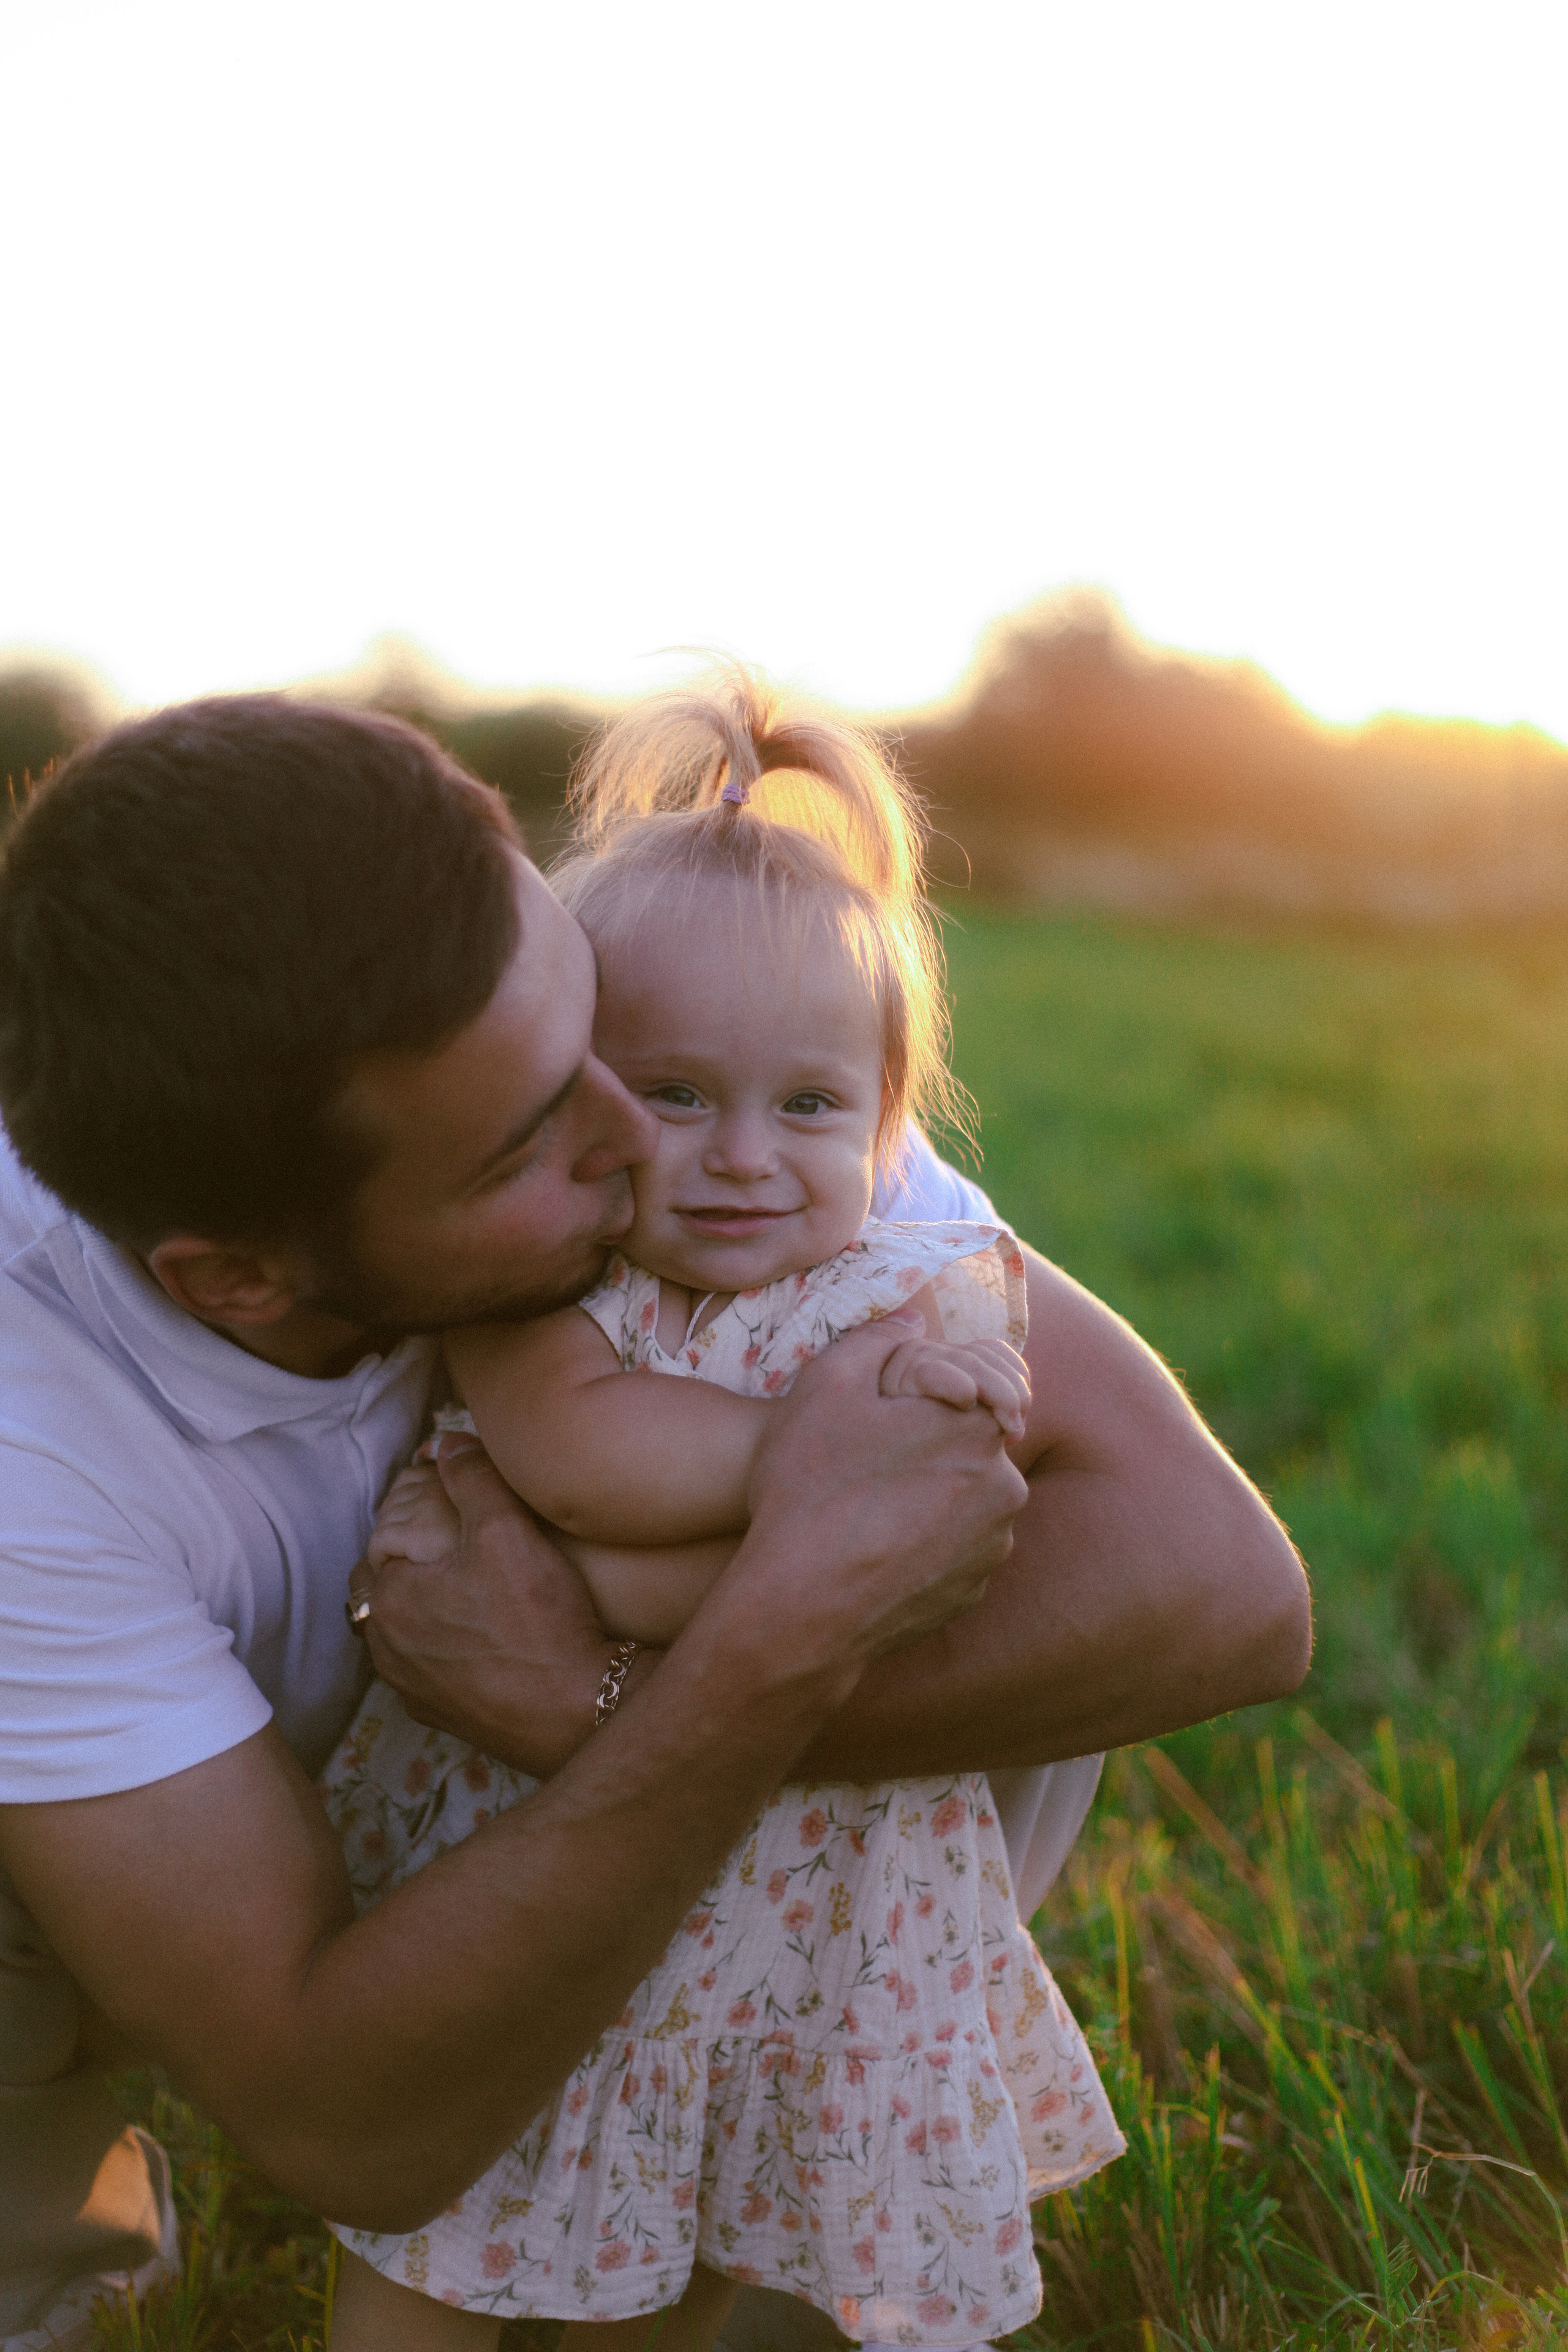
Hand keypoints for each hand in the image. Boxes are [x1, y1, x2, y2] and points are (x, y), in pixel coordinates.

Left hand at [352, 1439, 633, 1775]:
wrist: (577, 1710)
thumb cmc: (538, 1619)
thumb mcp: (506, 1526)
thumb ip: (471, 1477)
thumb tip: (445, 1445)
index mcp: (388, 1599)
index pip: (375, 1549)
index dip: (403, 1528)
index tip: (437, 1519)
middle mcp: (388, 1651)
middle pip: (380, 1597)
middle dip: (404, 1574)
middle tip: (447, 1556)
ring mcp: (415, 1691)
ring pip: (401, 1639)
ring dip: (420, 1616)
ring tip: (463, 1596)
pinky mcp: (446, 1719)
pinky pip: (430, 1675)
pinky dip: (444, 1654)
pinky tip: (481, 1643)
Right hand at [724, 1315, 1029, 1687]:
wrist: (802, 1609)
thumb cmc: (812, 1490)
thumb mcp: (826, 1386)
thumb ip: (877, 1337)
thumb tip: (913, 1318)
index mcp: (978, 1426)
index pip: (979, 1386)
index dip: (931, 1395)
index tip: (892, 1413)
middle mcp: (1005, 1485)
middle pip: (969, 1445)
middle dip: (929, 1447)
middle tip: (867, 1462)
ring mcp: (993, 1547)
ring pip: (965, 1501)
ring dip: (931, 1498)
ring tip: (865, 1510)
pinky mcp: (971, 1593)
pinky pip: (953, 1551)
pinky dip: (924, 1545)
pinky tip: (874, 1547)